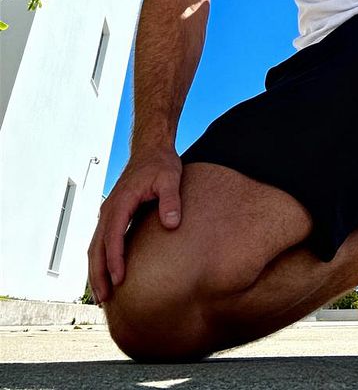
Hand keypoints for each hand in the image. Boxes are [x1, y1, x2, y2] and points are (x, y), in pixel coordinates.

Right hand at [87, 147, 181, 303]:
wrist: (151, 149)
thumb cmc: (161, 163)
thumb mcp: (170, 178)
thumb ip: (171, 200)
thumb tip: (171, 224)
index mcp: (121, 201)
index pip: (113, 236)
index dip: (114, 259)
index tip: (119, 279)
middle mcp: (109, 208)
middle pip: (96, 246)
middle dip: (98, 274)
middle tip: (105, 299)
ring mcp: (108, 211)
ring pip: (95, 246)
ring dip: (96, 270)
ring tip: (104, 295)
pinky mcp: (112, 214)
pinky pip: (101, 241)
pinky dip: (101, 259)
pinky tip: (109, 274)